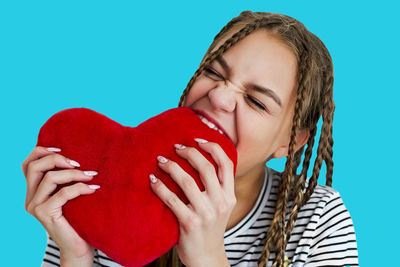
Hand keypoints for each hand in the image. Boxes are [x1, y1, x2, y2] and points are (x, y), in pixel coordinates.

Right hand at [22, 146, 99, 265]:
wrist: (79, 247)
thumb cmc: (79, 218)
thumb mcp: (70, 195)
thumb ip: (66, 180)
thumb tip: (79, 158)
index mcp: (33, 192)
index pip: (27, 165)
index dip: (41, 152)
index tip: (62, 149)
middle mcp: (30, 199)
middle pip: (35, 167)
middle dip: (57, 159)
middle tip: (79, 164)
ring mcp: (35, 207)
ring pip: (49, 178)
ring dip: (73, 174)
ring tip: (90, 176)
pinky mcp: (45, 215)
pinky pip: (62, 193)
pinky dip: (80, 188)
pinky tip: (93, 189)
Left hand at [149, 138, 235, 266]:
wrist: (207, 258)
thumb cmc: (210, 228)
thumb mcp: (221, 207)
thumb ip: (217, 187)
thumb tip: (200, 160)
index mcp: (230, 196)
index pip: (226, 163)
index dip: (213, 147)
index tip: (198, 140)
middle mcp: (220, 202)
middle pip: (205, 168)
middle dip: (189, 152)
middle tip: (176, 147)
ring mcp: (206, 213)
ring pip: (187, 181)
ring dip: (171, 167)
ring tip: (161, 161)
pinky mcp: (190, 223)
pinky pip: (171, 200)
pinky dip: (160, 187)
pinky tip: (152, 180)